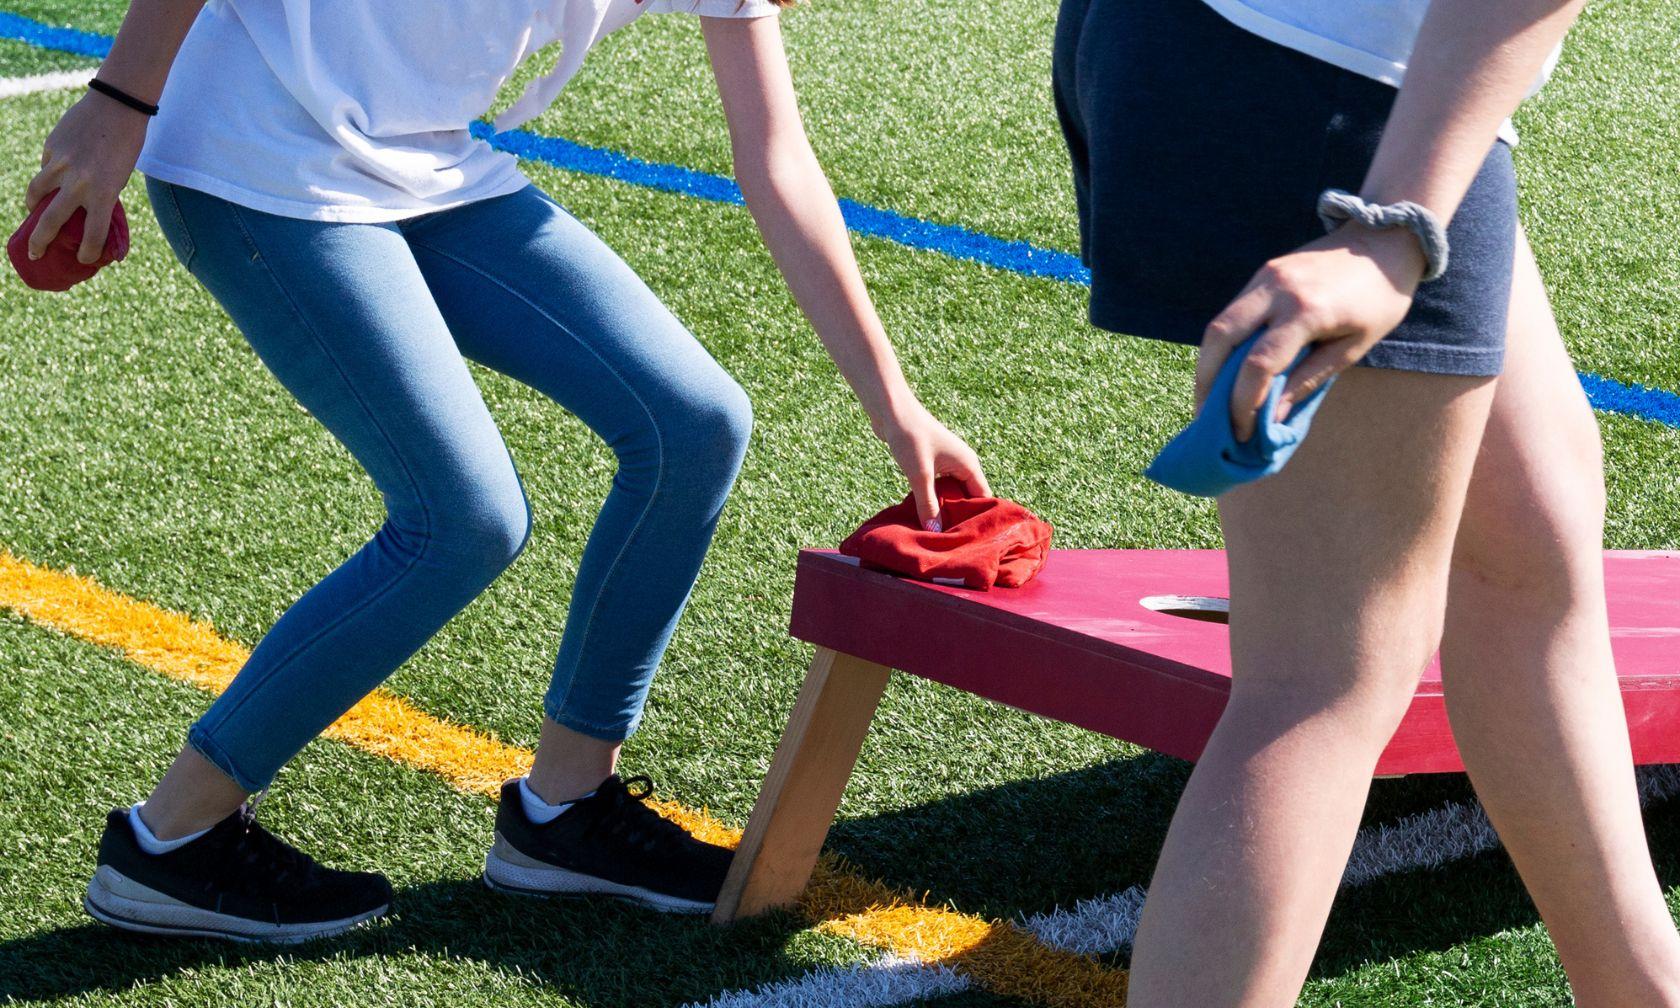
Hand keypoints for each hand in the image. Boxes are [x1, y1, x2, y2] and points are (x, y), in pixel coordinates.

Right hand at [24, 90, 148, 263]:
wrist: (116, 107)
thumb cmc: (125, 146)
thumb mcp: (119, 177)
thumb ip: (100, 195)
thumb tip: (80, 214)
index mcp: (103, 193)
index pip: (93, 233)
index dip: (88, 252)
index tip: (84, 259)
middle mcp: (79, 182)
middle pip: (50, 221)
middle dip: (39, 242)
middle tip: (35, 253)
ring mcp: (61, 165)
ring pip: (36, 193)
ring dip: (32, 206)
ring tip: (33, 212)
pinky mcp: (51, 148)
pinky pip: (45, 168)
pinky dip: (48, 174)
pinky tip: (56, 173)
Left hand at [874, 400, 989, 529]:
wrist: (891, 409)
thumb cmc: (910, 435)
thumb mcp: (919, 474)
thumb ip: (928, 504)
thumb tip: (935, 532)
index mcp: (968, 464)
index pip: (984, 498)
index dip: (979, 519)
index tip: (973, 541)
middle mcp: (962, 464)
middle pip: (968, 499)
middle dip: (960, 518)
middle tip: (953, 542)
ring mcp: (947, 464)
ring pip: (952, 494)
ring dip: (945, 510)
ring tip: (939, 534)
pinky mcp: (932, 464)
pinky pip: (939, 489)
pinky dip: (934, 501)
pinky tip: (924, 516)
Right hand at [1198, 223, 1427, 441]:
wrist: (1385, 239)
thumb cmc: (1380, 300)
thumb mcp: (1354, 347)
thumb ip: (1309, 380)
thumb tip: (1272, 416)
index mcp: (1306, 311)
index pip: (1258, 364)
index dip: (1242, 403)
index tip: (1240, 432)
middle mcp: (1277, 289)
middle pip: (1220, 338)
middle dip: (1206, 382)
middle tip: (1205, 415)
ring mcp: (1265, 276)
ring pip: (1218, 324)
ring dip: (1208, 363)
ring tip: (1211, 397)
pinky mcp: (1263, 272)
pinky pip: (1232, 312)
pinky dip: (1224, 344)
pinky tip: (1227, 367)